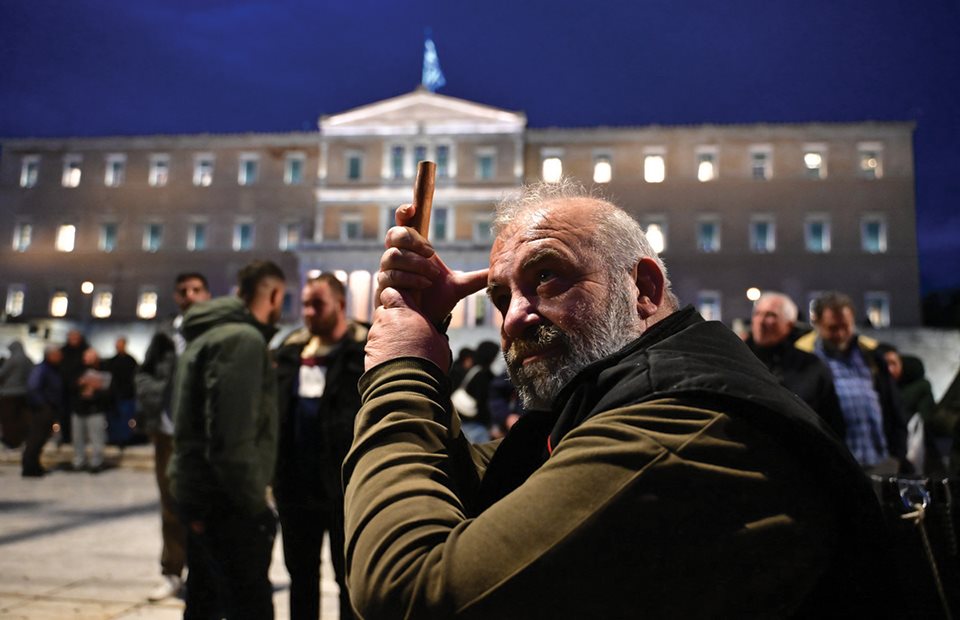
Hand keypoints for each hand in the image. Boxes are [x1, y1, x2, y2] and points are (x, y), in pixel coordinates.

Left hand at [365, 287, 451, 371]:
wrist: (409, 383)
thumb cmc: (429, 359)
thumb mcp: (440, 342)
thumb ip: (434, 331)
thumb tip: (438, 335)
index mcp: (404, 311)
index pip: (391, 292)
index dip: (395, 298)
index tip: (404, 308)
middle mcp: (386, 319)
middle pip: (383, 311)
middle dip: (390, 319)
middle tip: (404, 333)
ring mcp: (375, 335)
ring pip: (378, 330)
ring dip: (386, 337)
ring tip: (401, 352)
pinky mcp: (368, 352)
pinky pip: (374, 347)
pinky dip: (382, 351)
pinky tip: (393, 362)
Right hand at [375, 204, 487, 324]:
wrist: (425, 323)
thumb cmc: (438, 301)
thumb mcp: (459, 287)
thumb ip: (476, 277)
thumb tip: (498, 271)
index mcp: (413, 250)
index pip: (404, 224)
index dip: (404, 213)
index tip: (412, 208)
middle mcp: (396, 257)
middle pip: (394, 234)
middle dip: (413, 242)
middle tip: (431, 253)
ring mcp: (387, 271)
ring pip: (393, 256)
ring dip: (416, 265)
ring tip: (431, 278)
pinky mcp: (382, 287)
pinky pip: (391, 275)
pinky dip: (410, 279)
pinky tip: (423, 286)